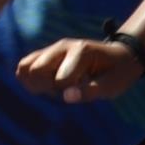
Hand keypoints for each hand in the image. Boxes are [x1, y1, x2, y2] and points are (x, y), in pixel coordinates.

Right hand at [18, 35, 144, 103]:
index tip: (82, 91)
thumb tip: (66, 97)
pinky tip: (47, 86)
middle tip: (65, 91)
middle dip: (47, 87)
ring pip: (25, 67)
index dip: (69, 93)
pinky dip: (30, 81)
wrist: (120, 57)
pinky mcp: (45, 55)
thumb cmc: (118, 73)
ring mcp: (52, 49)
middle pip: (35, 70)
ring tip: (54, 89)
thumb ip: (91, 91)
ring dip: (35, 83)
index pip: (60, 80)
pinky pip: (24, 66)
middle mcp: (62, 46)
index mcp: (81, 51)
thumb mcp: (113, 85)